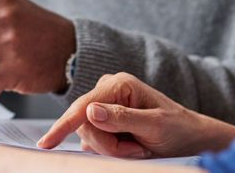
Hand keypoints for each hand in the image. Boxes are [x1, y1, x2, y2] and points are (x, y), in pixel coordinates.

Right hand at [37, 72, 234, 157]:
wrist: (189, 136)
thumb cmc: (176, 128)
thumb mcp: (154, 125)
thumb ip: (122, 118)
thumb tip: (90, 111)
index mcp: (118, 83)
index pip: (83, 106)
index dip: (63, 126)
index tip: (46, 144)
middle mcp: (107, 89)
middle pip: (84, 125)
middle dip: (107, 145)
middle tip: (135, 151)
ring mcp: (103, 104)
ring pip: (87, 135)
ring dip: (110, 149)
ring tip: (136, 148)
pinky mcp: (102, 119)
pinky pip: (92, 139)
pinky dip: (109, 149)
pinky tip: (129, 146)